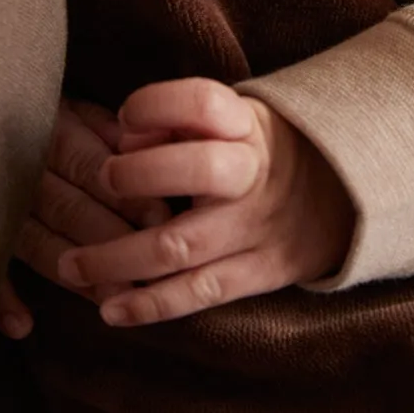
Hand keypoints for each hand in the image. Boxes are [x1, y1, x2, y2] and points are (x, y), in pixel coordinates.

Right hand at [0, 98, 161, 337]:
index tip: (162, 223)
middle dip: (108, 243)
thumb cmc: (41, 113)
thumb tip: (154, 153)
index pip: (93, 167)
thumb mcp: (78, 106)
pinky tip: (22, 326)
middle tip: (145, 276)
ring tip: (108, 301)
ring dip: (71, 275)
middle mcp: (21, 166)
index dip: (127, 196)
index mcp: (52, 127)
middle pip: (68, 208)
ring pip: (34, 241)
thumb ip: (113, 131)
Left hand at [54, 77, 355, 326]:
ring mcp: (258, 226)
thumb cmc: (257, 153)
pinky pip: (201, 293)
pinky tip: (110, 310)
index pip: (203, 102)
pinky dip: (151, 304)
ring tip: (71, 265)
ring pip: (182, 246)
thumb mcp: (234, 120)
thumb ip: (179, 119)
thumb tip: (121, 140)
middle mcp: (255, 173)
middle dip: (138, 176)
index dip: (157, 105)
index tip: (124, 117)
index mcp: (247, 125)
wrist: (343, 197)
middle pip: (199, 170)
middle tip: (102, 181)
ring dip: (118, 258)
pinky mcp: (262, 272)